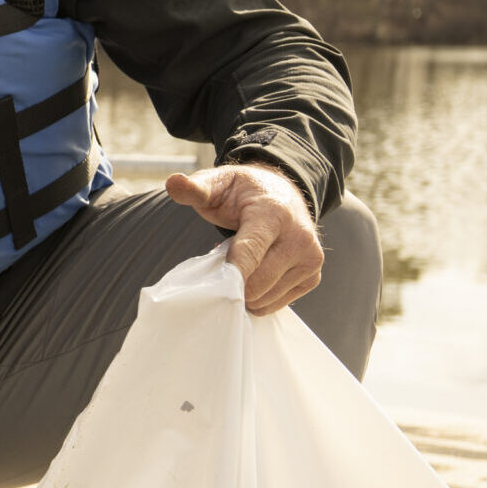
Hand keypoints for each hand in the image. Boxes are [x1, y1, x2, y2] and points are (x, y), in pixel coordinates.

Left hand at [164, 163, 321, 313]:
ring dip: (245, 291)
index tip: (214, 283)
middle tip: (221, 264)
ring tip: (241, 266)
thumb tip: (174, 182)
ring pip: (265, 298)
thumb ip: (195, 188)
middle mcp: (300, 237)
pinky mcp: (313, 276)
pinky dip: (259, 298)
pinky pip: (276, 304)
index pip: (251, 251)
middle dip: (231, 281)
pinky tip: (255, 276)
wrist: (282, 194)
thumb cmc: (243, 193)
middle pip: (257, 282)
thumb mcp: (218, 183)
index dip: (231, 271)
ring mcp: (310, 259)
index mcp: (273, 214)